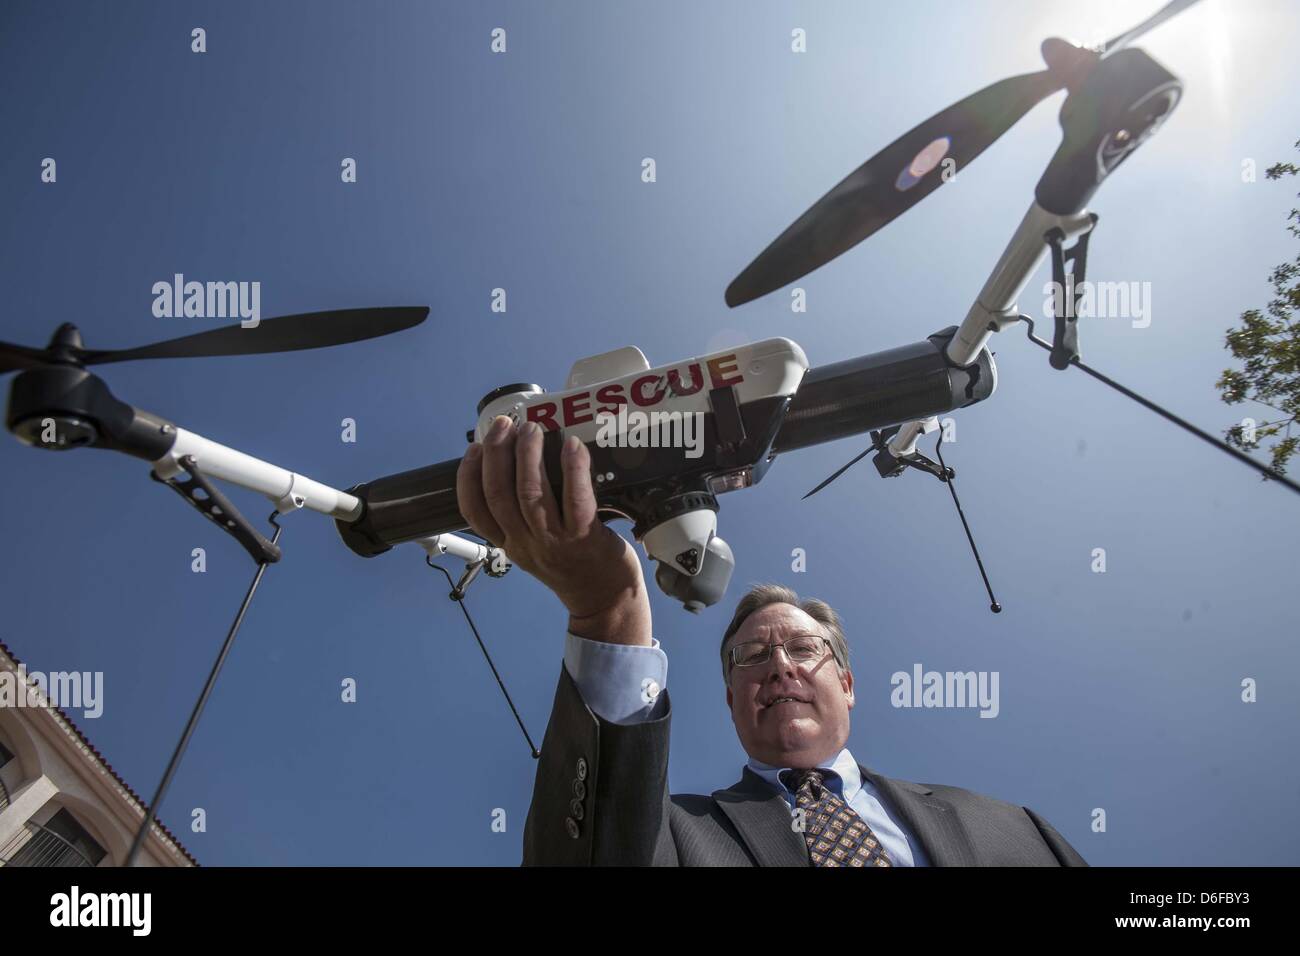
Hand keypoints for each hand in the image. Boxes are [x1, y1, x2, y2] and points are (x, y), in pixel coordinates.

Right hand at [455, 415, 652, 646]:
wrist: (605, 601)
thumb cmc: (572, 567)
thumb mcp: (535, 548)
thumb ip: (521, 517)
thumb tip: (515, 467)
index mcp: (510, 545)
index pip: (474, 512)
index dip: (468, 477)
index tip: (473, 448)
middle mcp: (527, 544)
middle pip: (499, 495)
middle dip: (497, 454)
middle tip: (503, 425)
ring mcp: (555, 542)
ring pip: (531, 494)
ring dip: (528, 456)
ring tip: (531, 430)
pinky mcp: (585, 538)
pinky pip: (575, 500)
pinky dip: (572, 469)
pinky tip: (571, 447)